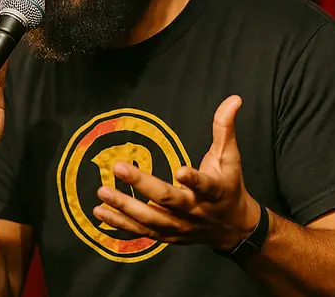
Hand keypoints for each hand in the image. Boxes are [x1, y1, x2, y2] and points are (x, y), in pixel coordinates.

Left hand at [93, 95, 261, 251]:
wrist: (233, 229)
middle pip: (167, 200)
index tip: (180, 171)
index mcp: (213, 191)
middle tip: (118, 167)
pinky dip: (120, 223)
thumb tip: (234, 99)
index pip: (205, 185)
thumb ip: (226, 129)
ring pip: (150, 219)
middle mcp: (194, 211)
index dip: (193, 179)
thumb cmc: (229, 186)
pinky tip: (99, 212)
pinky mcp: (167, 236)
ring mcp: (179, 226)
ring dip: (124, 206)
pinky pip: (141, 231)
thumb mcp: (231, 158)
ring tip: (102, 192)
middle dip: (142, 185)